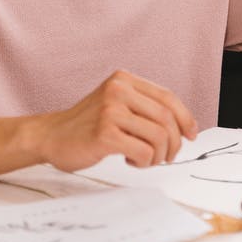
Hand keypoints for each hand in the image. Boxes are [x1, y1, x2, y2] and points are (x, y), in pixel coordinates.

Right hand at [32, 70, 198, 170]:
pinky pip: (143, 152)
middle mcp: (118, 90)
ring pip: (158, 137)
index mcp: (124, 79)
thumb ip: (145, 108)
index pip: (168, 98)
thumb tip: (185, 127)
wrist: (50, 136)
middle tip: (167, 157)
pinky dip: (143, 162)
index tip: (191, 135)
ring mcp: (110, 111)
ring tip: (144, 160)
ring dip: (158, 156)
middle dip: (174, 143)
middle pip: (167, 119)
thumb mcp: (117, 104)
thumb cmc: (88, 125)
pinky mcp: (104, 134)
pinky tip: (129, 160)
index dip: (186, 119)